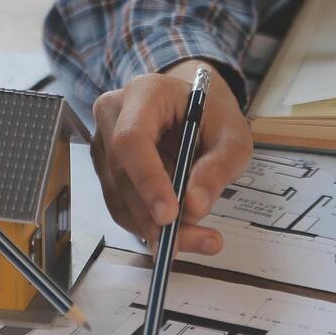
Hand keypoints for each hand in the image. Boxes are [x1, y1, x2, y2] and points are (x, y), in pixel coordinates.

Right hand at [90, 59, 251, 254]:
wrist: (195, 109)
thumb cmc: (213, 116)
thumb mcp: (232, 137)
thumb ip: (218, 168)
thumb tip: (194, 208)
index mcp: (144, 94)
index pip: (131, 139)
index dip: (147, 179)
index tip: (170, 216)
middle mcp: (113, 115)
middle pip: (123, 175)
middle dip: (157, 217)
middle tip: (200, 241)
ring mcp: (104, 143)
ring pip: (120, 199)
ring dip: (157, 229)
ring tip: (202, 240)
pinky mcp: (106, 170)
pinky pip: (122, 207)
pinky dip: (151, 227)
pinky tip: (183, 235)